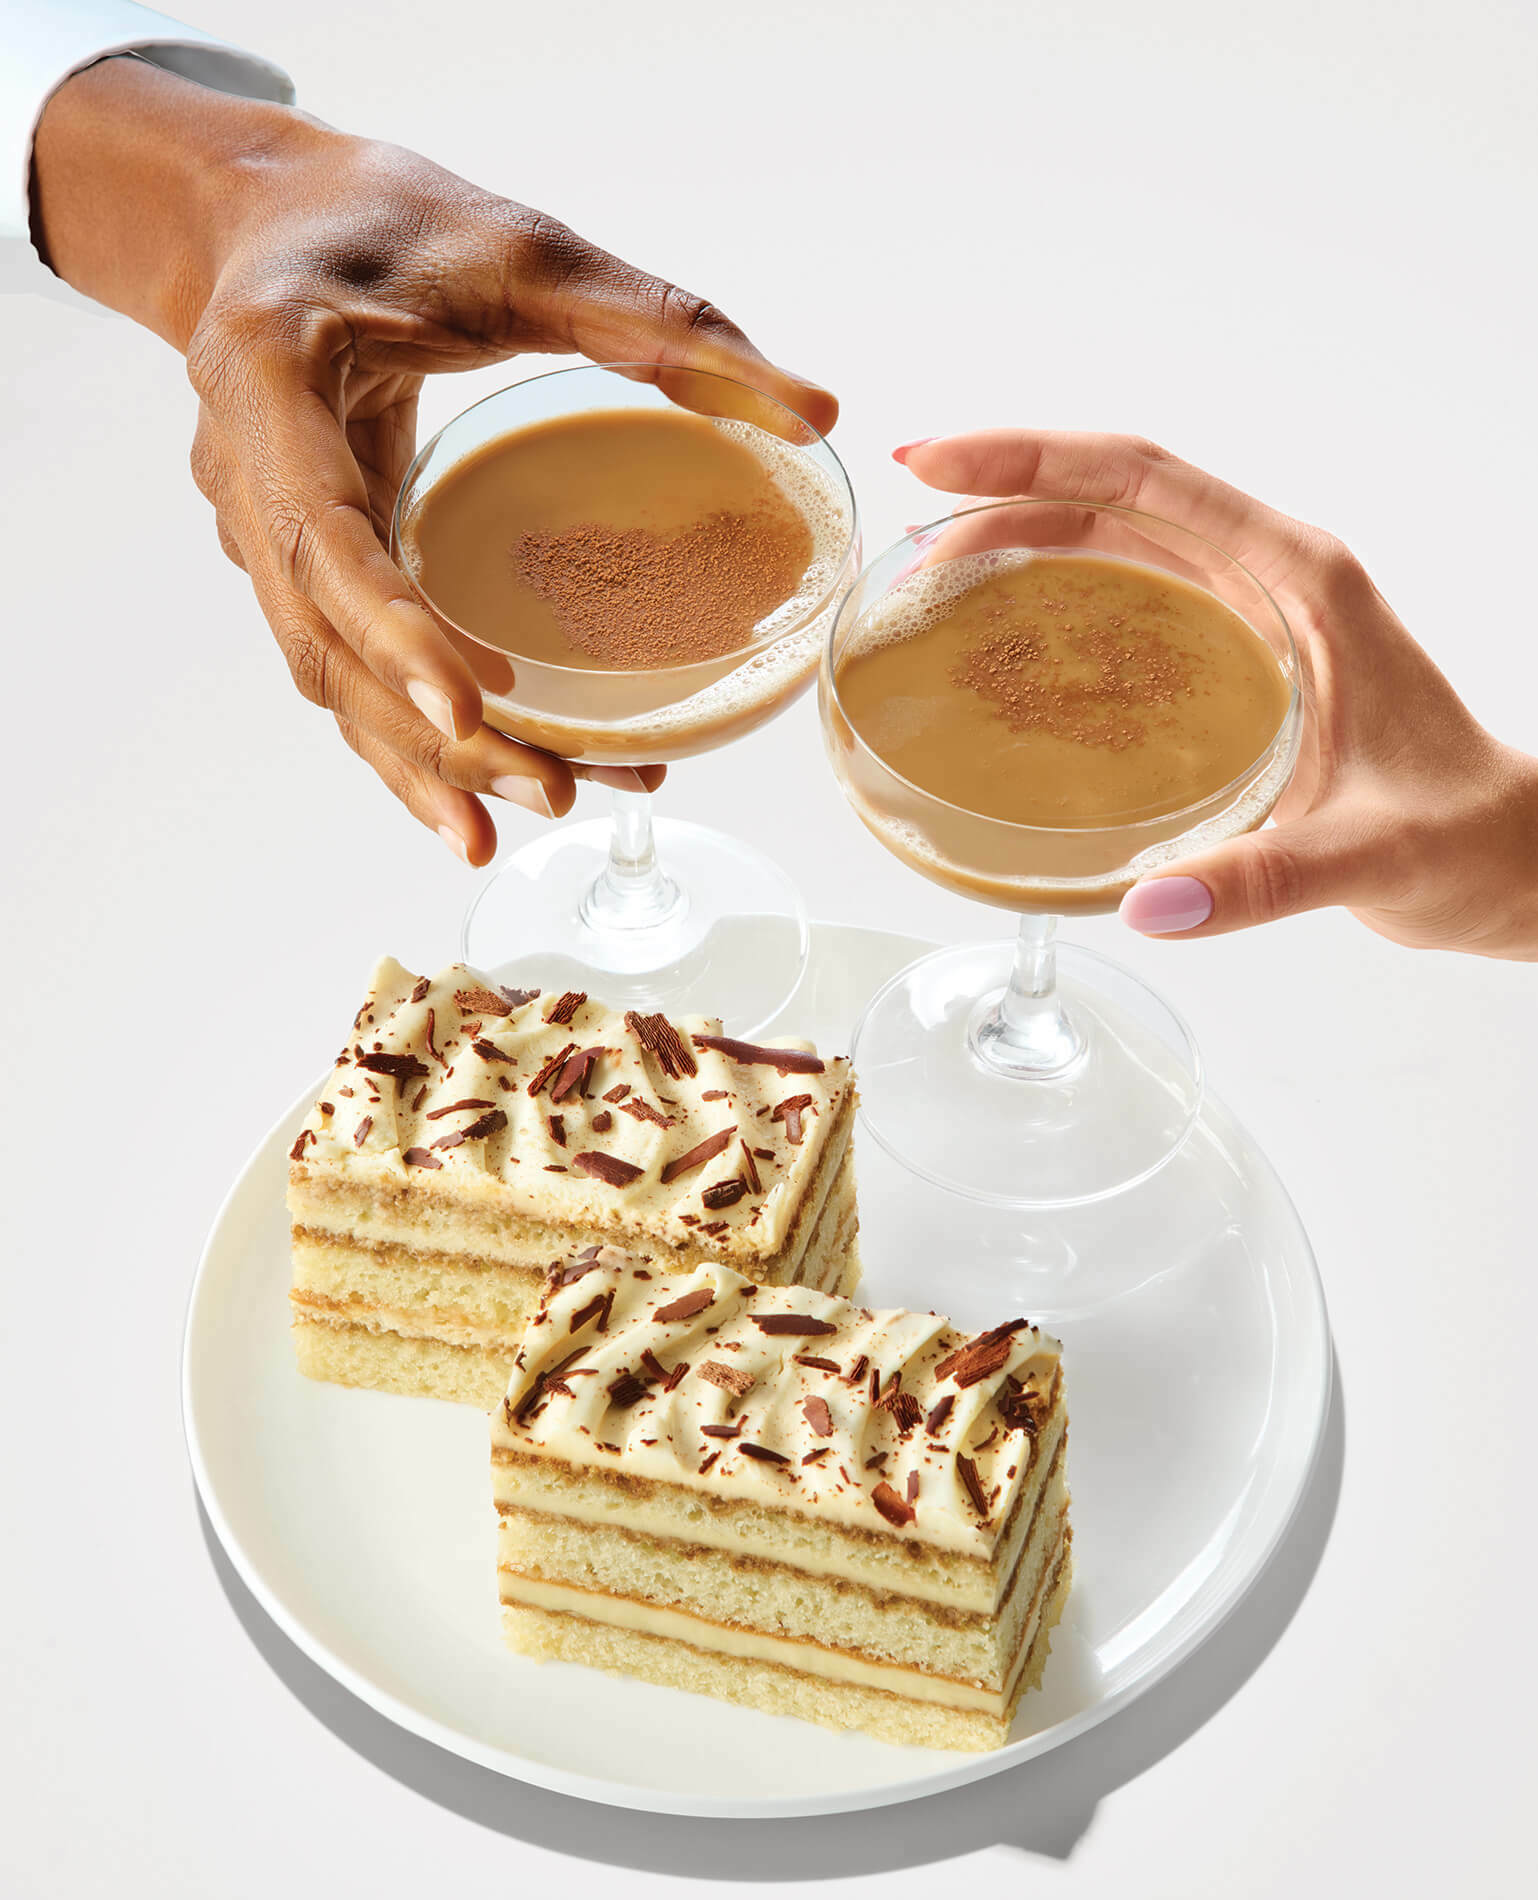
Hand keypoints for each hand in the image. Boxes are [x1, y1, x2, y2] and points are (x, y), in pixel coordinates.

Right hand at [32, 59, 835, 864]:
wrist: (268, 222)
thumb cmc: (388, 222)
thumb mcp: (528, 251)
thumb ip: (665, 327)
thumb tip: (815, 412)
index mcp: (272, 378)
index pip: (324, 533)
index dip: (396, 630)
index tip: (476, 707)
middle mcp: (246, 473)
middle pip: (328, 639)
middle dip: (434, 731)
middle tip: (550, 788)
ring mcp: (257, 532)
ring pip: (332, 675)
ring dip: (427, 759)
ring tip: (544, 808)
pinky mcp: (296, 566)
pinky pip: (344, 667)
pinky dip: (409, 739)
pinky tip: (479, 799)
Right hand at [894, 429, 1537, 958]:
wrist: (1508, 861)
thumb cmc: (1459, 841)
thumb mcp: (1368, 855)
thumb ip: (1260, 878)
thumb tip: (1145, 903)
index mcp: (1302, 579)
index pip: (1147, 482)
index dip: (1034, 459)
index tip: (940, 462)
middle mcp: (1273, 577)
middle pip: (1115, 498)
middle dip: (1004, 493)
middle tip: (910, 533)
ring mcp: (1254, 613)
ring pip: (1117, 542)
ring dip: (1023, 540)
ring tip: (934, 574)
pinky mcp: (1240, 658)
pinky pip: (1131, 601)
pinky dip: (1058, 597)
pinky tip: (1003, 636)